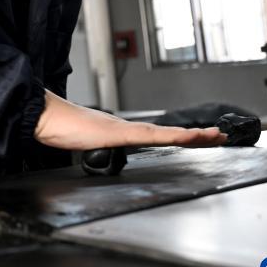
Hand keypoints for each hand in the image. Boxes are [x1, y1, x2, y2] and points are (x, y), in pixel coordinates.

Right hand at [34, 90, 227, 149]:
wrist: (44, 117)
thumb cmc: (60, 128)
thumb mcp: (84, 142)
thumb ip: (97, 145)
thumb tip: (102, 149)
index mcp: (120, 132)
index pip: (157, 136)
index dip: (180, 137)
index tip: (201, 137)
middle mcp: (126, 128)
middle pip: (168, 132)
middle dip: (196, 135)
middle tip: (221, 135)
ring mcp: (123, 129)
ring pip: (165, 133)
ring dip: (191, 135)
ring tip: (214, 136)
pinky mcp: (117, 133)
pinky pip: (150, 136)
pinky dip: (171, 136)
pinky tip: (185, 137)